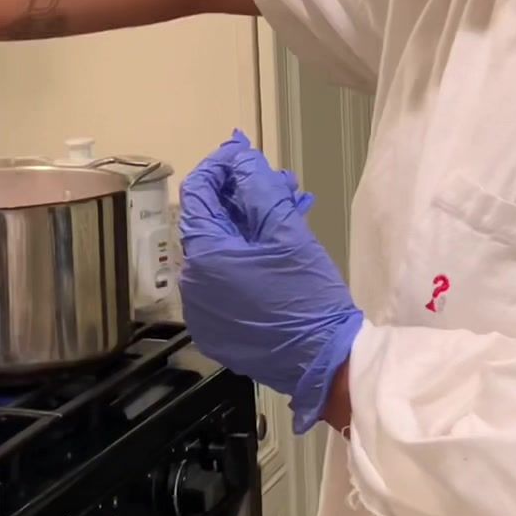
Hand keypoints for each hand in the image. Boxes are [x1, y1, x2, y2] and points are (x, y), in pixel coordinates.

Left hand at [177, 131, 362, 432]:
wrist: (324, 362)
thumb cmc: (306, 295)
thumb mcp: (287, 233)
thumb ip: (258, 188)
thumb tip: (238, 157)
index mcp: (204, 256)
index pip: (198, 194)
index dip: (220, 167)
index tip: (243, 153)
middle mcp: (192, 282)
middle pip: (211, 222)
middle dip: (244, 196)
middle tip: (281, 183)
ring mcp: (202, 309)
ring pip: (221, 251)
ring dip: (250, 225)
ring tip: (289, 209)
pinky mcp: (217, 328)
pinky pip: (224, 280)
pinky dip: (246, 259)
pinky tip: (277, 248)